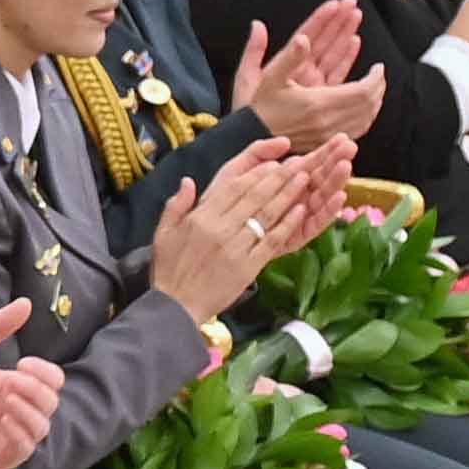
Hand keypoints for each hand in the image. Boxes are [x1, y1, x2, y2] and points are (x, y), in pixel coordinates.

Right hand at [150, 135, 353, 313]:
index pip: (234, 188)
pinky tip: (300, 211)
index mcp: (200, 218)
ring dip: (288, 194)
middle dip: (279, 177)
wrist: (175, 305)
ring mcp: (236, 247)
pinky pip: (272, 240)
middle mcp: (220, 229)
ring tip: (305, 179)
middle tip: (299, 163)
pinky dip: (287, 224)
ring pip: (267, 214)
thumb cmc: (169, 270)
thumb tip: (189, 181)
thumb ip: (176, 205)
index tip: (273, 163)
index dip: (256, 173)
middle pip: (255, 197)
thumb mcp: (163, 233)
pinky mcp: (249, 265)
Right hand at [222, 0, 378, 148]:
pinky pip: (357, 130)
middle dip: (378, 86)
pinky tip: (367, 107)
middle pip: (368, 103)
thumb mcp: (268, 78)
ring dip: (376, 101)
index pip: (361, 90)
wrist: (249, 135)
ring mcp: (327, 133)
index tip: (378, 67)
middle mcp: (325, 120)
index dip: (375, 78)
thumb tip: (301, 37)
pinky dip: (368, 117)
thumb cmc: (257, 106)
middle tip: (379, 73)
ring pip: (366, 117)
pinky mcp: (325, 140)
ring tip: (376, 86)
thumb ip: (288, 57)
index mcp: (316, 103)